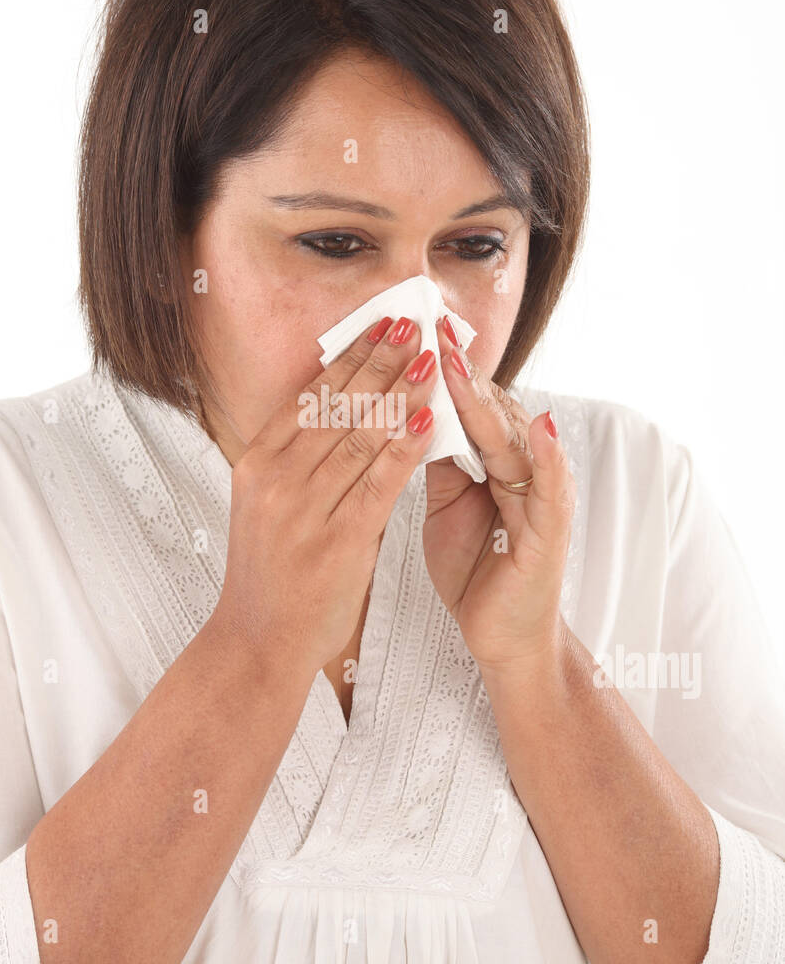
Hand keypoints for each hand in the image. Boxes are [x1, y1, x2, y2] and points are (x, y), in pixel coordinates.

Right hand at [214, 317, 438, 678]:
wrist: (256, 642)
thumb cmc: (271, 575)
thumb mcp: (271, 507)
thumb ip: (306, 462)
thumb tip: (351, 411)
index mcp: (256, 465)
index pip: (308, 396)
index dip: (348, 357)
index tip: (378, 325)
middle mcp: (275, 481)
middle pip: (335, 406)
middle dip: (378, 360)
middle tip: (411, 324)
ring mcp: (302, 511)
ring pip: (359, 436)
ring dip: (399, 393)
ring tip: (430, 360)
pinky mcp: (336, 542)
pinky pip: (377, 483)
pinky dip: (404, 448)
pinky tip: (427, 422)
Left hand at [420, 317, 575, 671]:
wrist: (503, 638)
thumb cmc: (477, 570)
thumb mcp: (446, 506)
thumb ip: (438, 462)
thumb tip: (410, 413)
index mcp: (492, 463)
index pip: (466, 405)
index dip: (440, 368)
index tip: (410, 327)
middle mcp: (522, 470)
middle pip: (489, 409)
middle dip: (459, 368)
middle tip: (430, 324)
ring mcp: (542, 498)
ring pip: (514, 437)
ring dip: (489, 400)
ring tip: (462, 362)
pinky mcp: (552, 532)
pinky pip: (553, 490)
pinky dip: (550, 457)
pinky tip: (542, 428)